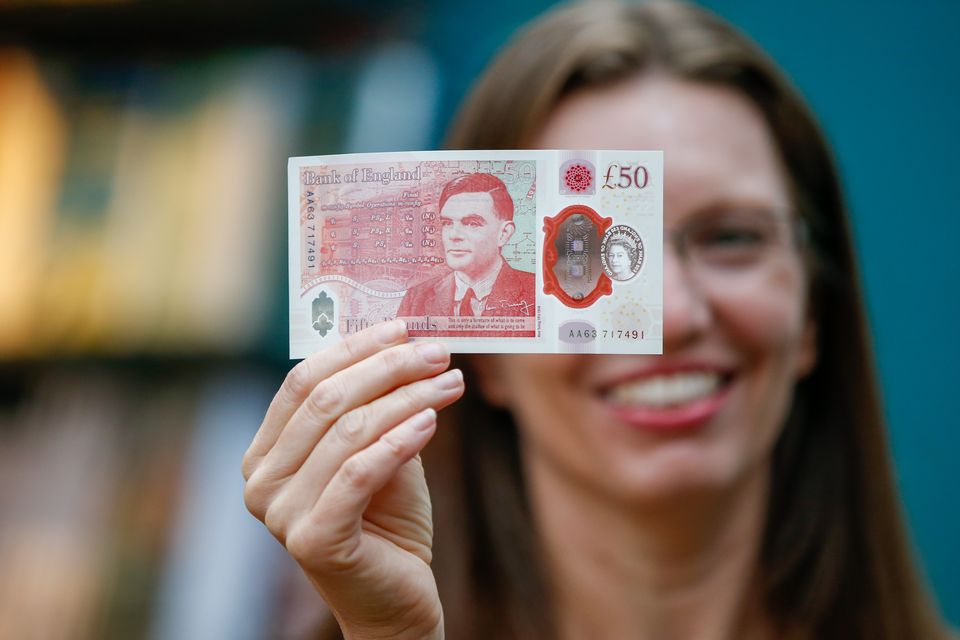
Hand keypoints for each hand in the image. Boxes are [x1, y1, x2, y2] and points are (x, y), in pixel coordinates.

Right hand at [242, 320, 462, 639]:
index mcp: (266, 453)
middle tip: (437, 351)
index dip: (355, 349)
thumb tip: (406, 345)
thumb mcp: (381, 450)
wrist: (395, 599)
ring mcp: (281, 514)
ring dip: (407, 397)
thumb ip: (378, 407)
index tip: (404, 328)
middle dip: (388, 367)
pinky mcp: (313, 540)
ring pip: (348, 431)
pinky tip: (434, 420)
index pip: (303, 381)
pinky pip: (360, 471)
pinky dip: (400, 439)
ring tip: (450, 381)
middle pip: (325, 400)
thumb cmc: (387, 521)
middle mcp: (261, 482)